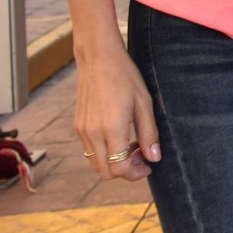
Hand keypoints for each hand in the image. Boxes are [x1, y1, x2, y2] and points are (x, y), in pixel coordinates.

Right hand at [73, 44, 159, 181]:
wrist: (98, 58)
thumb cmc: (125, 76)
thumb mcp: (144, 103)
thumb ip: (149, 133)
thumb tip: (154, 158)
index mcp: (111, 128)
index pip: (119, 168)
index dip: (135, 174)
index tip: (148, 166)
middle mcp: (93, 133)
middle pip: (106, 171)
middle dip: (125, 170)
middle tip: (142, 155)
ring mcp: (82, 130)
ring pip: (96, 163)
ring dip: (114, 161)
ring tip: (132, 143)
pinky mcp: (78, 125)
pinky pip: (90, 150)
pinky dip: (104, 151)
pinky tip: (118, 135)